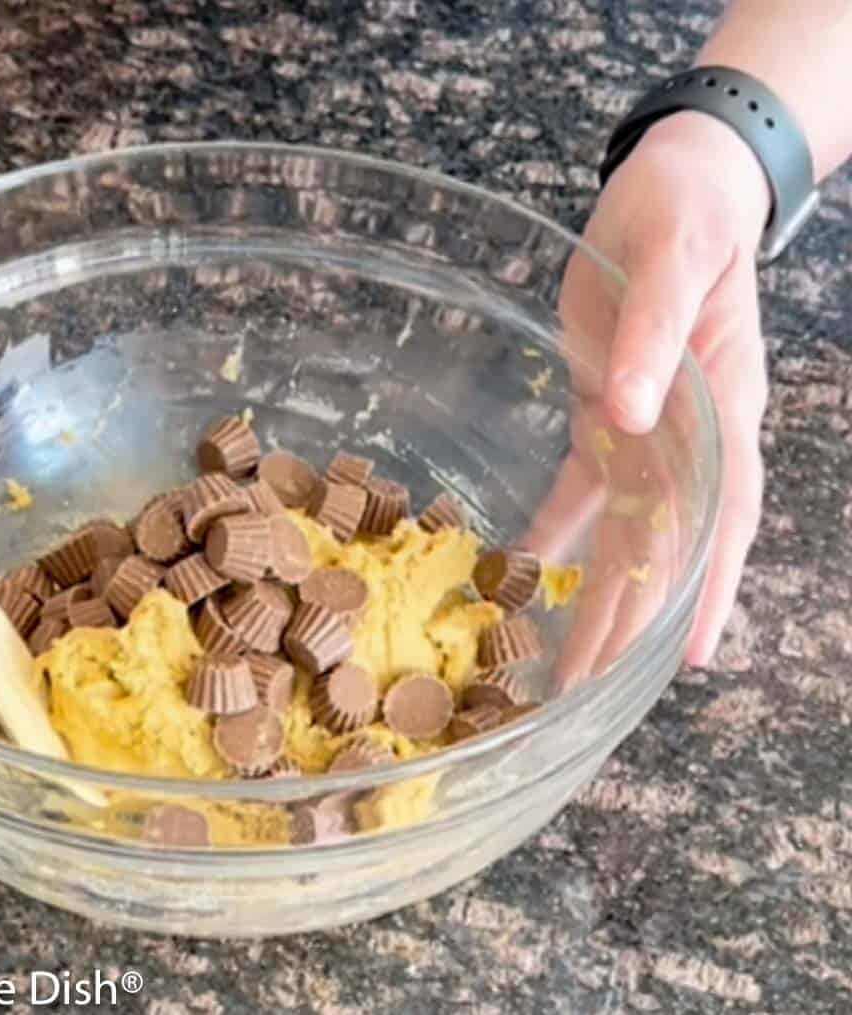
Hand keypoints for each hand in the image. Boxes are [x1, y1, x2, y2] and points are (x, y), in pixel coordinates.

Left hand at [529, 112, 769, 675]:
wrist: (675, 189)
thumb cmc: (687, 218)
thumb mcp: (673, 262)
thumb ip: (655, 336)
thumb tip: (634, 413)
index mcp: (720, 413)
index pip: (720, 517)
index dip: (703, 588)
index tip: (680, 657)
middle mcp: (686, 441)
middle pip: (662, 546)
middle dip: (628, 618)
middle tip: (588, 691)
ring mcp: (647, 437)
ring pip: (620, 534)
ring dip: (592, 596)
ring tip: (562, 662)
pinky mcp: (605, 419)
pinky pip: (579, 492)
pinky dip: (553, 534)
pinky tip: (521, 573)